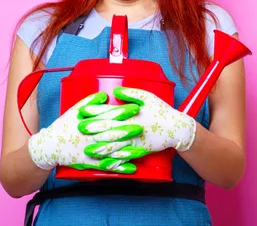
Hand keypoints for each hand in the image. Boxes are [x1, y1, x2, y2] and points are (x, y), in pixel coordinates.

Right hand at [27, 92, 142, 173]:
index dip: (122, 112)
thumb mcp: (74, 111)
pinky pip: (106, 166)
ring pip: (110, 151)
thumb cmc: (63, 126)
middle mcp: (88, 137)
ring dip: (127, 151)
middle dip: (127, 130)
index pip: (107, 116)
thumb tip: (105, 95)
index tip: (136, 107)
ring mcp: (89, 151)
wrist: (48, 147)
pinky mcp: (89, 163)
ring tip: (142, 150)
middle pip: (110, 133)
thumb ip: (90, 102)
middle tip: (141, 127)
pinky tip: (131, 168)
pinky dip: (119, 167)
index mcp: (86, 123)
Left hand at [77, 87, 195, 160]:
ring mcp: (135, 141)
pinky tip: (105, 163)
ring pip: (115, 146)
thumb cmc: (162, 111)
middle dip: (93, 130)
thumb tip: (114, 92)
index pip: (110, 112)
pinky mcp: (138, 150)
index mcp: (132, 114)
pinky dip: (114, 161)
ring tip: (88, 150)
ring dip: (100, 148)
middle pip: (109, 129)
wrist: (177, 129)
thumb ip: (130, 94)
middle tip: (79, 130)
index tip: (83, 111)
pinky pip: (124, 157)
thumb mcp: (148, 97)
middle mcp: (132, 128)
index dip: (96, 112)